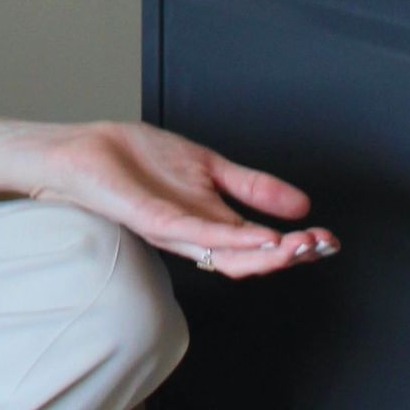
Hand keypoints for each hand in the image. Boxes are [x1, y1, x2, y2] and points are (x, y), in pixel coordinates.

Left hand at [16, 119, 340, 280]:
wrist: (80, 150)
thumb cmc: (133, 159)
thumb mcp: (207, 165)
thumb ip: (251, 186)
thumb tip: (302, 204)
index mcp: (210, 223)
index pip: (260, 246)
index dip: (296, 246)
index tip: (329, 240)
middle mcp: (194, 235)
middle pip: (249, 259)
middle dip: (290, 255)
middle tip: (322, 246)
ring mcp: (172, 230)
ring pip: (225, 255)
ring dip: (265, 253)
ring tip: (299, 246)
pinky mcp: (150, 218)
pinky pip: (193, 234)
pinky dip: (225, 238)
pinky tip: (253, 237)